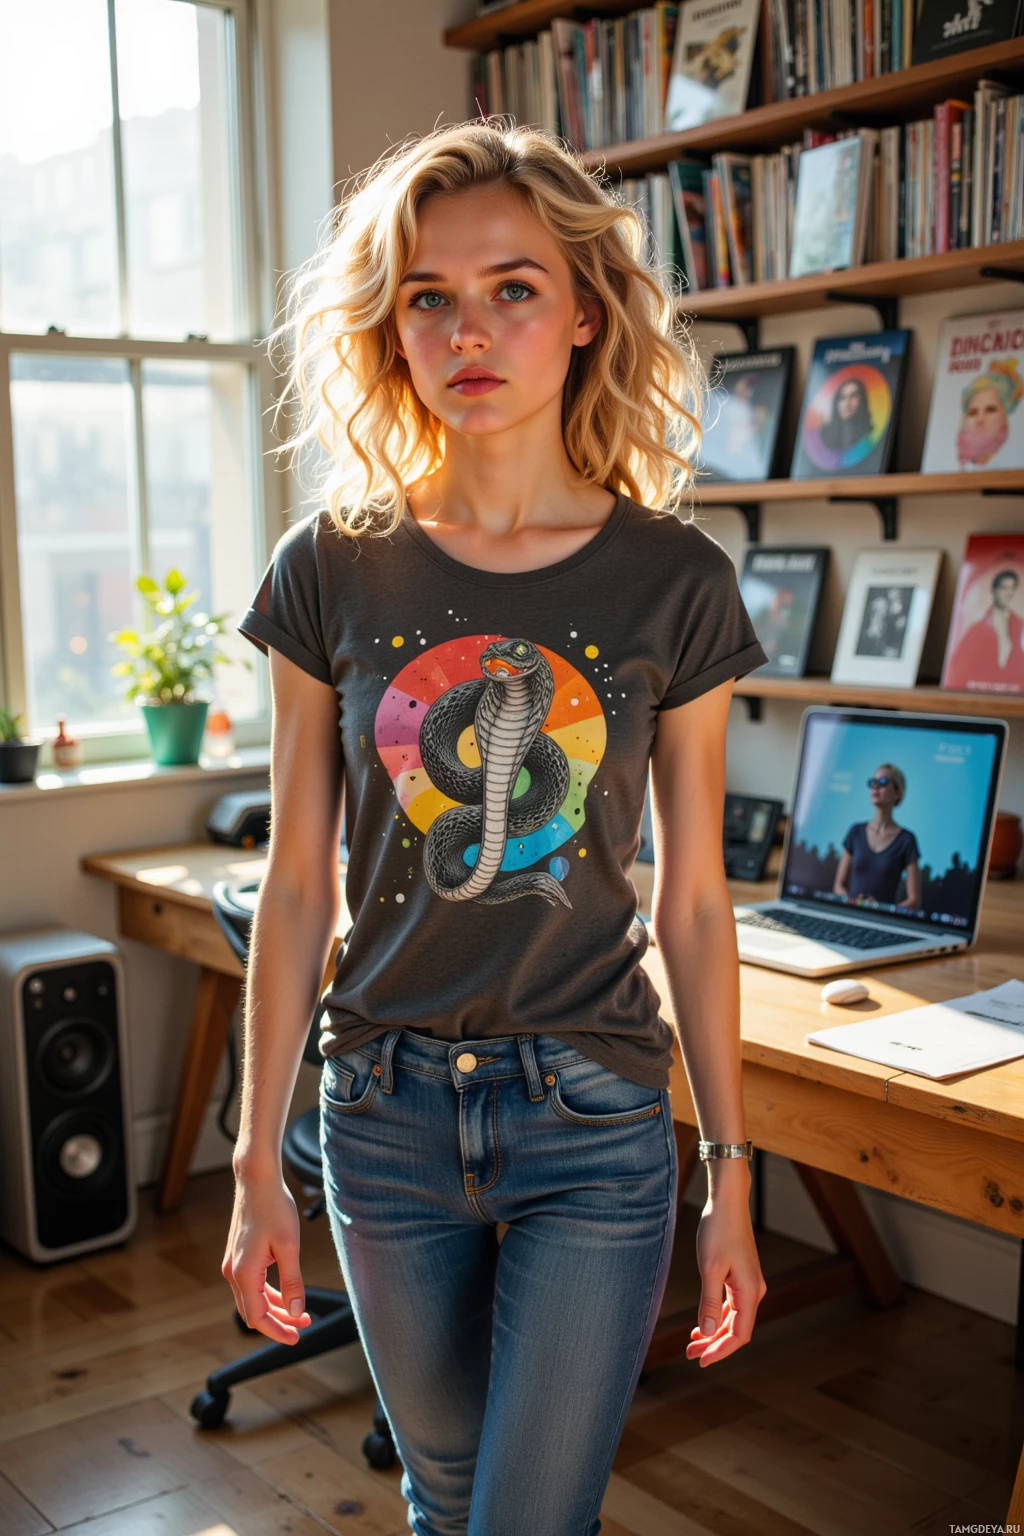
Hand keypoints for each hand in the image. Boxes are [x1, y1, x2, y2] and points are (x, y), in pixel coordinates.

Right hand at [222, 1165, 311, 1343]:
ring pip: (253, 1300)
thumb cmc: (274, 1208)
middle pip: (254, 1312)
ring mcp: (233, 1264)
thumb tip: (296, 1313)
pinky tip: (287, 1295)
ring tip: (301, 1314)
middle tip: (304, 1327)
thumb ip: (293, 1282)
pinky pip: (253, 1285)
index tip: (297, 1338)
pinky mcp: (238, 1257)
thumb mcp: (289, 1246)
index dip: (277, 1331)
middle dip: (279, 1322)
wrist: (257, 1181)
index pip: (257, 1317)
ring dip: (276, 1309)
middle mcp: (233, 1272)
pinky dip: (269, 1294)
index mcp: (243, 1273)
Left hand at [685, 1174, 765, 1367]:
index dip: (721, 1351)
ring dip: (714, 1332)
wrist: (727, 1201)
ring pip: (733, 1318)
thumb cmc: (718, 1230)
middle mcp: (753, 1290)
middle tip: (689, 1353)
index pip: (739, 1335)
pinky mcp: (741, 1275)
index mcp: (749, 1292)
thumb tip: (710, 1333)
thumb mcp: (710, 1268)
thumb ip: (710, 1303)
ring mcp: (748, 1283)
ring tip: (692, 1341)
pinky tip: (703, 1322)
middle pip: (737, 1329)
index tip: (700, 1361)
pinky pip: (731, 1305)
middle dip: (714, 1344)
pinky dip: (717, 1316)